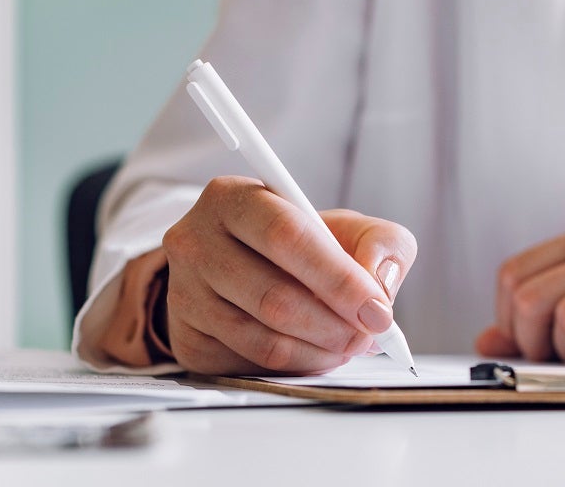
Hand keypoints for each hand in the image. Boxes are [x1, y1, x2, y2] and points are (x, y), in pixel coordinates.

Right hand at [162, 176, 416, 375]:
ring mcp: (183, 294)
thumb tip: (380, 283)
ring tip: (348, 344)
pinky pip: (251, 364)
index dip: (338, 278)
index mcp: (232, 198)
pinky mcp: (187, 339)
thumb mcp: (346, 228)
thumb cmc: (298, 245)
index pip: (286, 237)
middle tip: (368, 335)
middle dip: (334, 324)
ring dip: (320, 350)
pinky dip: (297, 366)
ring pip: (263, 338)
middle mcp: (195, 242)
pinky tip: (317, 352)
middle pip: (273, 296)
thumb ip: (380, 243)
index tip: (377, 309)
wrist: (244, 268)